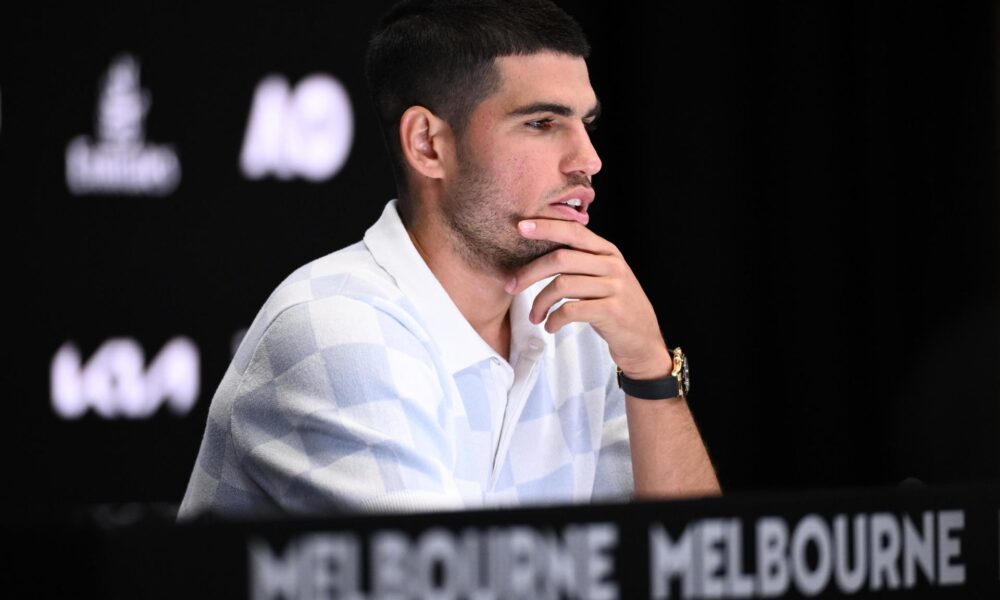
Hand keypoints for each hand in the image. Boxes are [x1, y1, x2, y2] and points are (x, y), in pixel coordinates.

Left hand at [505, 218, 671, 379]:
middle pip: (561, 258)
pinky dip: (554, 319)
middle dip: (529, 272)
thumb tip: (537, 251)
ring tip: (534, 316)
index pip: (573, 231)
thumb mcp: (603, 277)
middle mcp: (612, 265)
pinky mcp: (611, 311)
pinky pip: (571, 310)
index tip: (520, 226)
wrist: (642, 340)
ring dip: (539, 302)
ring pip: (562, 285)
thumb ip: (581, 262)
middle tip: (511, 286)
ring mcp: (614, 287)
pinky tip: (550, 326)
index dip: (546, 227)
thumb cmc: (615, 306)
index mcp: (608, 251)